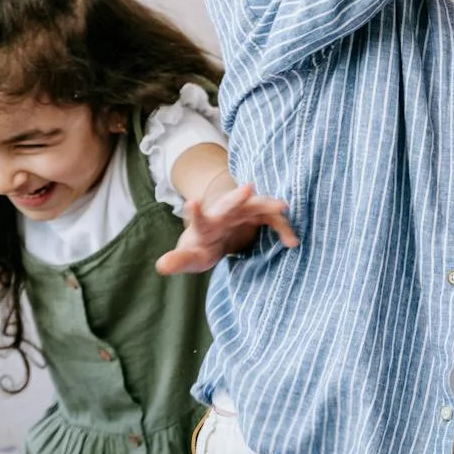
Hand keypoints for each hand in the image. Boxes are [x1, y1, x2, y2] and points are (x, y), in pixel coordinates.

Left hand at [155, 179, 297, 274]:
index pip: (198, 218)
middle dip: (238, 197)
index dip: (194, 212)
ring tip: (283, 207)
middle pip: (230, 203)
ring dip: (268, 206)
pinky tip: (293, 242)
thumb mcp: (191, 258)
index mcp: (205, 224)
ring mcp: (243, 212)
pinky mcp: (257, 216)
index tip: (191, 202)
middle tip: (248, 188)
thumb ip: (178, 261)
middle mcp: (224, 213)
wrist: (218, 236)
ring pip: (256, 205)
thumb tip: (160, 266)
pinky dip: (282, 229)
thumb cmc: (201, 247)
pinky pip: (273, 221)